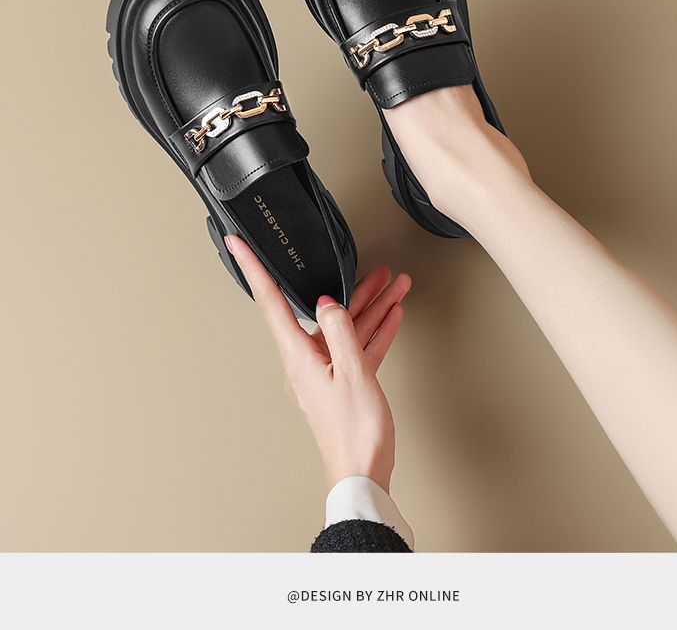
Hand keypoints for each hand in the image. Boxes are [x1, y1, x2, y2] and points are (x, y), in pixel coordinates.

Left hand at [226, 236, 410, 492]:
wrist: (364, 475)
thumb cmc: (355, 433)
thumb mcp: (353, 372)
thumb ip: (342, 330)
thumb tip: (328, 303)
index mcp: (298, 357)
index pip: (271, 302)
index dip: (254, 269)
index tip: (238, 245)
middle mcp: (306, 362)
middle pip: (324, 312)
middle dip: (354, 288)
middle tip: (374, 268)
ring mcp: (326, 373)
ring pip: (346, 328)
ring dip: (373, 308)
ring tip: (395, 285)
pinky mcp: (343, 384)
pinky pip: (357, 349)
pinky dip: (375, 332)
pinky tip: (392, 317)